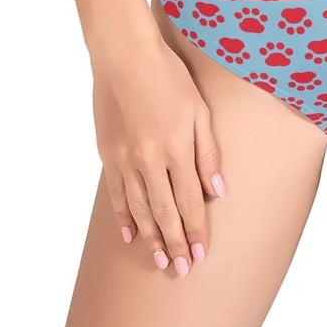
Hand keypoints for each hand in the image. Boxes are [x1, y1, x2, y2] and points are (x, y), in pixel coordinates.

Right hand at [91, 34, 225, 278]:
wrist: (124, 56)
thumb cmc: (169, 76)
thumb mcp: (199, 109)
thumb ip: (208, 151)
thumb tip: (218, 190)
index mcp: (177, 148)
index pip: (191, 200)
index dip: (197, 229)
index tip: (202, 254)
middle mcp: (150, 160)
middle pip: (165, 212)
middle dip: (175, 243)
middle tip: (182, 270)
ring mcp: (125, 160)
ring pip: (139, 209)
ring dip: (151, 238)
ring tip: (159, 261)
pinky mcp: (108, 155)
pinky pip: (117, 195)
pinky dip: (124, 218)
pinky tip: (131, 235)